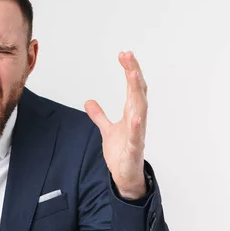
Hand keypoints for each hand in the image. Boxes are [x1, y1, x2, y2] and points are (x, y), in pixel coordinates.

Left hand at [84, 51, 147, 198]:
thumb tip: (89, 102)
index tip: (124, 55)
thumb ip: (99, 115)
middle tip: (128, 55)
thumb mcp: (107, 130)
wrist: (126, 176)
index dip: (130, 70)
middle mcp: (137, 120)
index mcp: (132, 113)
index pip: (132, 87)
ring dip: (137, 92)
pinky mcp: (134, 148)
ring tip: (133, 75)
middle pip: (137, 92)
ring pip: (140, 108)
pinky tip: (135, 116)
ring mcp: (137, 133)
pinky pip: (136, 135)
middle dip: (133, 72)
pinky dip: (136, 125)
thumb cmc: (122, 152)